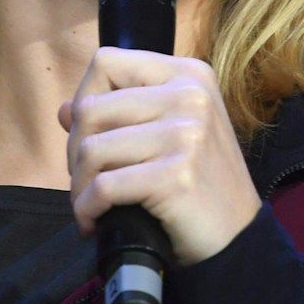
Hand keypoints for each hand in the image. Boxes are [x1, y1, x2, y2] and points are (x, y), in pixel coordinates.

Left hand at [57, 47, 261, 266]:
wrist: (239, 239)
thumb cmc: (200, 186)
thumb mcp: (170, 136)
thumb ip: (121, 115)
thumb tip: (64, 109)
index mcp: (189, 75)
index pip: (107, 63)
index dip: (85, 98)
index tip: (92, 136)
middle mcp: (190, 95)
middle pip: (90, 108)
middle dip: (75, 152)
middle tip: (87, 182)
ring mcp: (185, 134)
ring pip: (91, 149)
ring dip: (79, 186)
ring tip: (90, 206)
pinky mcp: (175, 175)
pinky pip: (103, 187)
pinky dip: (87, 209)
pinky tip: (95, 222)